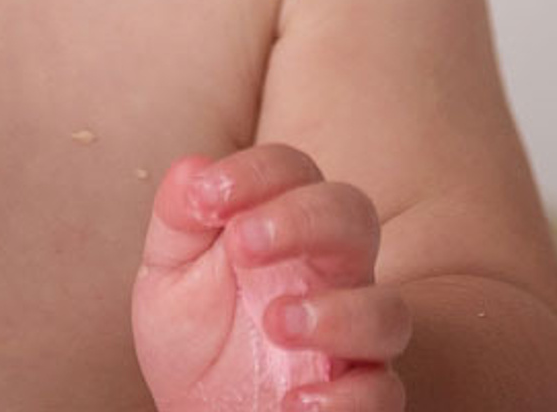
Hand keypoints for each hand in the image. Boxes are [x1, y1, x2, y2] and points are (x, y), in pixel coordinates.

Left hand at [132, 143, 410, 410]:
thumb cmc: (193, 335)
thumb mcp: (168, 274)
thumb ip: (179, 219)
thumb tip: (194, 168)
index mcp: (282, 227)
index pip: (294, 171)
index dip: (256, 172)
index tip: (207, 197)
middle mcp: (328, 274)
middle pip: (353, 215)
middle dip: (301, 219)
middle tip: (242, 244)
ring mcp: (349, 340)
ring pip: (388, 311)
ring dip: (337, 314)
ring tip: (276, 324)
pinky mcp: (357, 401)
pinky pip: (384, 394)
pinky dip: (348, 399)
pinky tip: (297, 402)